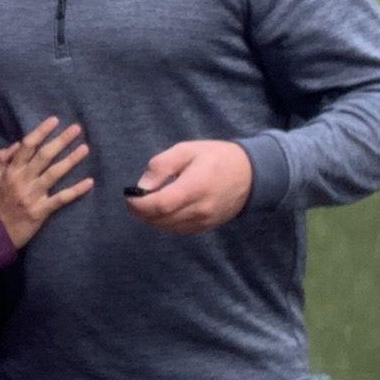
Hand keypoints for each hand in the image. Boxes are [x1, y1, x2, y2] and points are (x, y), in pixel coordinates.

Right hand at [0, 117, 93, 248]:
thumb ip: (2, 161)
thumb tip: (15, 145)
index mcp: (11, 171)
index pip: (27, 146)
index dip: (41, 131)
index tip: (54, 120)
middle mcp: (23, 180)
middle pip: (44, 155)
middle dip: (61, 140)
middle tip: (77, 129)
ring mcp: (32, 195)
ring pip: (54, 173)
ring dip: (71, 160)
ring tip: (85, 149)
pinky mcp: (41, 211)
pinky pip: (61, 198)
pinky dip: (76, 190)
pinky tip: (89, 182)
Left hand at [125, 140, 252, 231]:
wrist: (250, 175)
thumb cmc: (216, 158)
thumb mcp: (187, 150)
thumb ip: (162, 166)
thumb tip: (141, 186)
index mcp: (195, 187)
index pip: (160, 205)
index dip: (139, 204)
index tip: (129, 196)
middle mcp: (200, 209)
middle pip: (160, 219)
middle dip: (141, 212)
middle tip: (134, 199)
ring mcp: (204, 221)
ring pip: (167, 227)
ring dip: (151, 218)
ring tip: (146, 203)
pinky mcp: (205, 228)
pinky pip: (178, 230)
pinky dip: (165, 222)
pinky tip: (163, 210)